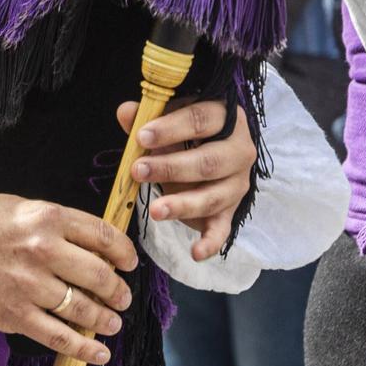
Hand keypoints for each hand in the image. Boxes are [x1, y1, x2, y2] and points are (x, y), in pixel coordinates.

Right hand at [0, 194, 136, 365]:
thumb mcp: (19, 207)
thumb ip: (55, 222)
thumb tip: (90, 244)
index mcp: (47, 218)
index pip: (104, 236)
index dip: (124, 253)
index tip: (129, 263)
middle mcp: (44, 250)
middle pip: (100, 275)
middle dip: (119, 291)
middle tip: (122, 297)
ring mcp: (31, 286)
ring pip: (85, 309)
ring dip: (106, 319)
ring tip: (113, 322)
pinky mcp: (16, 315)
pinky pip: (60, 336)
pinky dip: (85, 348)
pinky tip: (100, 352)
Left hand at [119, 97, 257, 261]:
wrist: (215, 152)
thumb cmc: (188, 132)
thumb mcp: (169, 120)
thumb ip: (147, 117)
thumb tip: (126, 112)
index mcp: (226, 118)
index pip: (201, 119)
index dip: (171, 128)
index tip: (141, 137)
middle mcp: (239, 151)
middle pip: (208, 162)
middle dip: (171, 168)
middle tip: (138, 171)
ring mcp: (236, 184)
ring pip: (212, 197)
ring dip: (182, 204)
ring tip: (155, 211)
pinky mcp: (231, 211)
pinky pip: (222, 229)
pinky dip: (211, 243)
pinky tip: (195, 253)